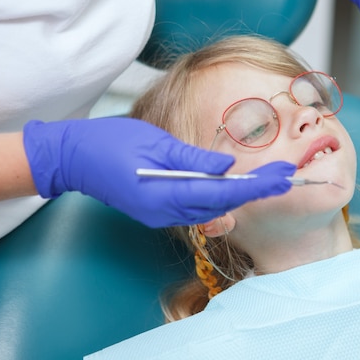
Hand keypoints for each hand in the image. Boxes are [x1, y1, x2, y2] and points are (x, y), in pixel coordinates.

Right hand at [23, 117, 294, 226]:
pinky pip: (197, 208)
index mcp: (165, 195)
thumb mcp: (155, 143)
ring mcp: (162, 216)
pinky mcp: (159, 211)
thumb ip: (194, 159)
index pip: (222, 193)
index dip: (256, 186)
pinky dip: (218, 197)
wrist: (73, 159)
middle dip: (256, 192)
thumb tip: (228, 167)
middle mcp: (166, 212)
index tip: (284, 178)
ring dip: (240, 196)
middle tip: (286, 176)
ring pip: (212, 209)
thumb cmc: (109, 143)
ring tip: (269, 180)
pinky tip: (234, 185)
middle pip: (222, 205)